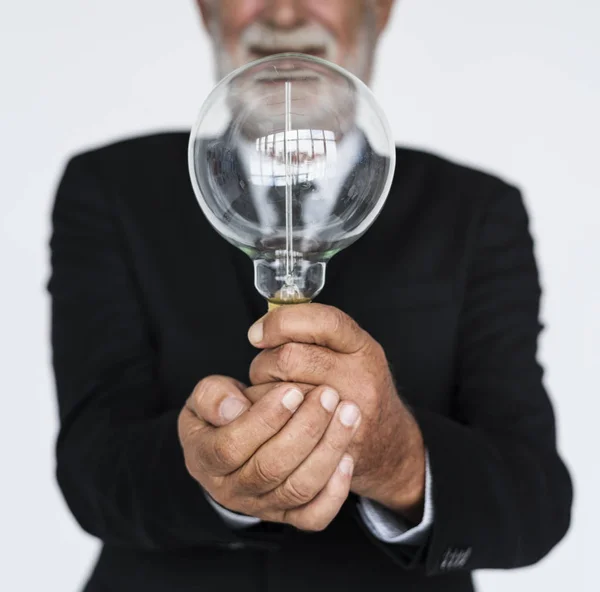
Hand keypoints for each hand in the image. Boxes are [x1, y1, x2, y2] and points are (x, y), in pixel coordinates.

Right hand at [177, 375, 360, 530]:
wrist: (232, 444)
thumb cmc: (223, 414)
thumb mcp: (206, 397)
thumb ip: (212, 396)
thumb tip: (233, 408)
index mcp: (204, 459)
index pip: (231, 447)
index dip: (264, 419)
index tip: (293, 390)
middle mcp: (231, 490)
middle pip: (270, 468)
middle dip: (305, 428)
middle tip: (328, 395)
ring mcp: (261, 506)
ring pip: (297, 489)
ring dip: (328, 450)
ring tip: (347, 413)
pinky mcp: (288, 516)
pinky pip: (314, 516)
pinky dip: (335, 492)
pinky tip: (347, 457)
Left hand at [247, 304, 425, 521]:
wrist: (389, 444)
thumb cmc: (357, 390)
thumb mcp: (349, 353)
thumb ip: (313, 335)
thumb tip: (259, 332)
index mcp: (363, 347)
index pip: (322, 321)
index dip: (281, 322)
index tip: (258, 334)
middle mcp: (360, 377)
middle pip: (290, 358)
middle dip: (265, 363)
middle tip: (266, 372)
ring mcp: (347, 414)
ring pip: (278, 393)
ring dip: (260, 392)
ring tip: (271, 397)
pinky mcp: (330, 444)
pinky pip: (279, 426)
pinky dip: (264, 420)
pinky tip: (274, 419)